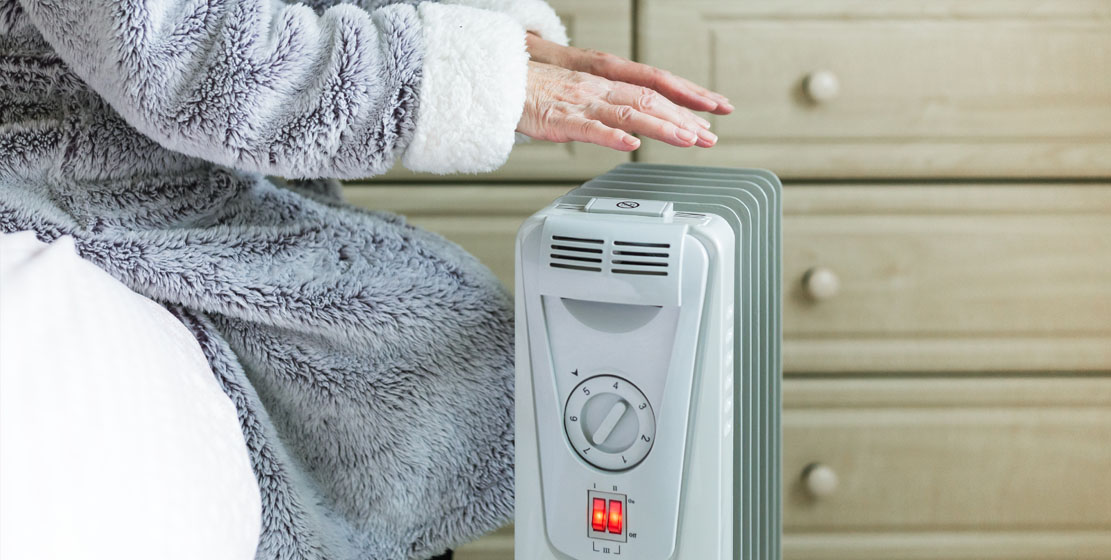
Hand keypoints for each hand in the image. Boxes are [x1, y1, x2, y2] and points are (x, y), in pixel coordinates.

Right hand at [516, 34, 731, 150]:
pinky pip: (589, 127)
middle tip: (710, 136)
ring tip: (686, 139)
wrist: (496, 83)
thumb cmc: (532, 94)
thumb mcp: (576, 98)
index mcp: (603, 83)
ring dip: (661, 126)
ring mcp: (580, 102)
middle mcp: (598, 89)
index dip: (683, 102)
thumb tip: (627, 127)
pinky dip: (612, 135)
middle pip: (649, 100)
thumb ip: (602, 111)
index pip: (652, 90)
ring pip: (628, 112)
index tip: (708, 117)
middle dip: (683, 119)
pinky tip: (630, 144)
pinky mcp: (559, 119)